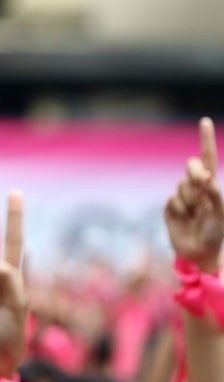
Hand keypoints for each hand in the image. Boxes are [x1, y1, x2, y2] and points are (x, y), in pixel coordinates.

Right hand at [164, 117, 222, 273]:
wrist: (199, 253)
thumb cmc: (216, 232)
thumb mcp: (221, 213)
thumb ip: (214, 194)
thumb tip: (206, 177)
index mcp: (211, 185)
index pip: (207, 158)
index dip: (206, 140)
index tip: (205, 121)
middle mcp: (196, 188)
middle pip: (190, 168)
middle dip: (195, 175)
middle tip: (202, 188)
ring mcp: (182, 197)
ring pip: (181, 186)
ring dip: (190, 201)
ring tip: (195, 216)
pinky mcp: (170, 208)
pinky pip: (172, 201)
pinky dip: (179, 210)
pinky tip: (184, 220)